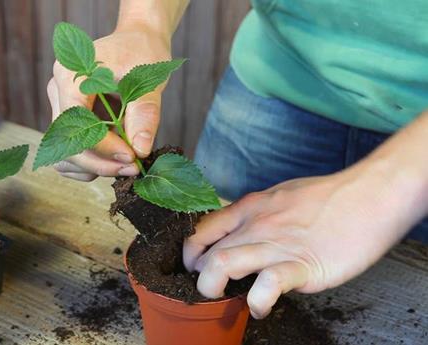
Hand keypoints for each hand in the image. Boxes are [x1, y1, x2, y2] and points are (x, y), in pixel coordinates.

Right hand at [48, 27, 171, 180]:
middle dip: (99, 162)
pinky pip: (68, 152)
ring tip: (123, 166)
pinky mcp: (68, 119)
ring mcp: (60, 106)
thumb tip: (140, 150)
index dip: (103, 146)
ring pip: (64, 153)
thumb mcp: (148, 79)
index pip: (77, 122)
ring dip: (92, 167)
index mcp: (71, 75)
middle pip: (66, 143)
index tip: (132, 156)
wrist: (136, 40)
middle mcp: (58, 90)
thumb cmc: (141, 52)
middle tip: (132, 168)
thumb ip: (144, 114)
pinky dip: (88, 164)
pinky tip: (112, 163)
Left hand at [183, 161, 424, 318]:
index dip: (191, 253)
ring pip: (223, 265)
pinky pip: (267, 285)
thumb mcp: (280, 195)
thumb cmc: (329, 197)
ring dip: (214, 289)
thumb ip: (259, 214)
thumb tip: (243, 231)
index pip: (202, 230)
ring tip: (225, 300)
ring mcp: (276, 244)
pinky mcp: (301, 265)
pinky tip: (260, 307)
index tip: (195, 266)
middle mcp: (256, 225)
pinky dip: (257, 301)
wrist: (370, 195)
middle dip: (200, 278)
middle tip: (212, 290)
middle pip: (207, 253)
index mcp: (250, 208)